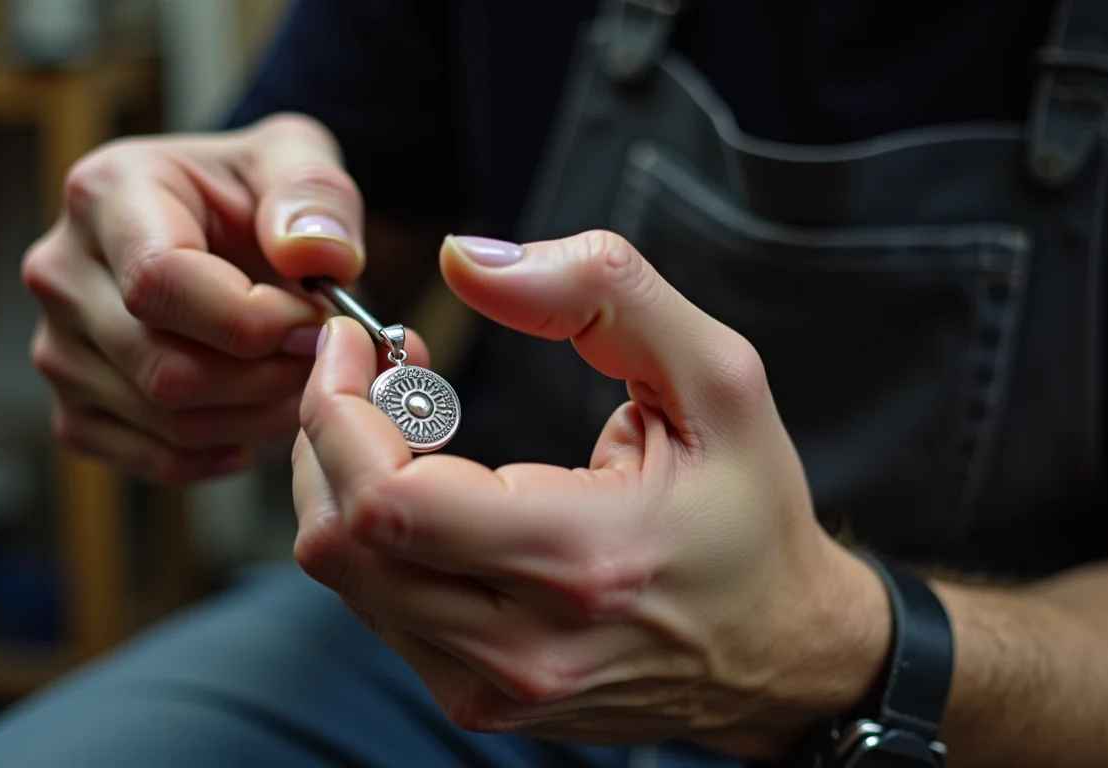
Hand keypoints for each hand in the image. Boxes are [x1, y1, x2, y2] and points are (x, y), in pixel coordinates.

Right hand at [23, 114, 374, 482]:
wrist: (232, 233)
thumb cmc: (261, 195)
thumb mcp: (300, 160)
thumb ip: (314, 193)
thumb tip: (312, 254)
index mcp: (105, 193)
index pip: (162, 281)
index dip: (254, 319)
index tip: (316, 318)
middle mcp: (62, 272)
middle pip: (165, 366)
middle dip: (266, 374)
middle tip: (319, 356)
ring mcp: (59, 346)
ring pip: (166, 419)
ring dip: (255, 415)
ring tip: (300, 379)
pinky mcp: (74, 406)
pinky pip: (152, 457)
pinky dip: (220, 451)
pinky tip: (256, 416)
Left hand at [291, 231, 891, 758]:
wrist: (779, 655)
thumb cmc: (750, 512)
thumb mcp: (717, 376)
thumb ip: (599, 293)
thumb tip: (465, 259)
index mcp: (584, 560)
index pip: (388, 502)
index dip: (339, 410)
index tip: (354, 343)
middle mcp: (524, 647)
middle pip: (340, 542)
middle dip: (328, 434)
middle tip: (375, 372)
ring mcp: (493, 688)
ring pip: (343, 578)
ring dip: (344, 480)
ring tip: (406, 423)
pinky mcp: (477, 700)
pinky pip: (377, 606)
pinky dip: (372, 533)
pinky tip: (425, 488)